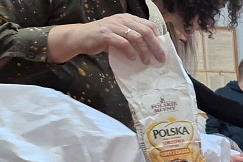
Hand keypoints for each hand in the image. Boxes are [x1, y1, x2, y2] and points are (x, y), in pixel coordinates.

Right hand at [48, 14, 164, 64]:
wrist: (79, 37)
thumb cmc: (102, 39)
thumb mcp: (120, 35)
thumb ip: (133, 39)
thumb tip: (152, 52)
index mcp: (128, 19)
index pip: (149, 25)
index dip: (159, 39)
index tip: (163, 52)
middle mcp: (122, 20)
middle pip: (146, 31)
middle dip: (156, 46)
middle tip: (160, 59)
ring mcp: (113, 26)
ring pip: (136, 37)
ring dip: (144, 51)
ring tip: (146, 62)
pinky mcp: (105, 34)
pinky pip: (122, 43)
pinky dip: (130, 52)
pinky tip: (132, 59)